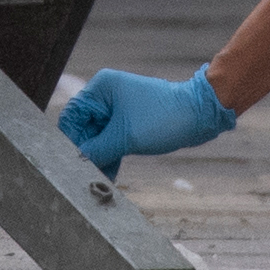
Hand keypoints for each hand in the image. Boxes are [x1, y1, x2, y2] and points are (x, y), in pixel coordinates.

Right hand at [56, 63, 237, 172]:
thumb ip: (95, 150)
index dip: (70, 141)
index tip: (72, 164)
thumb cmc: (162, 118)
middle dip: (86, 153)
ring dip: (98, 158)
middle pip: (83, 129)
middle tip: (86, 177)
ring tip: (99, 180)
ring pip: (97, 137)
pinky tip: (109, 176)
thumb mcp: (124, 138)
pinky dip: (110, 156)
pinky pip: (110, 140)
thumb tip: (74, 163)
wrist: (198, 115)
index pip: (71, 117)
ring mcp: (117, 108)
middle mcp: (105, 95)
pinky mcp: (127, 121)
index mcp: (100, 88)